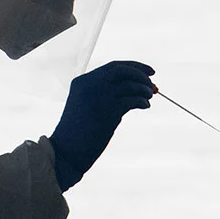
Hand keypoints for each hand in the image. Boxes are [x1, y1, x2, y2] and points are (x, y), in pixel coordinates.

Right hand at [49, 61, 155, 190]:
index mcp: (83, 81)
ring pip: (129, 84)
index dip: (133, 67)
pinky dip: (141, 101)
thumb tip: (135, 92)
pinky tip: (145, 106)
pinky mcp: (108, 111)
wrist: (66, 151)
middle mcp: (90, 85)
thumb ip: (106, 96)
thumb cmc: (78, 133)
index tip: (148, 72)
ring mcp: (99, 97)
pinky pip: (131, 100)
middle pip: (122, 70)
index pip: (113, 67)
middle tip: (153, 82)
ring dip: (143, 89)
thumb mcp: (88, 107)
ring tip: (150, 96)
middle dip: (141, 74)